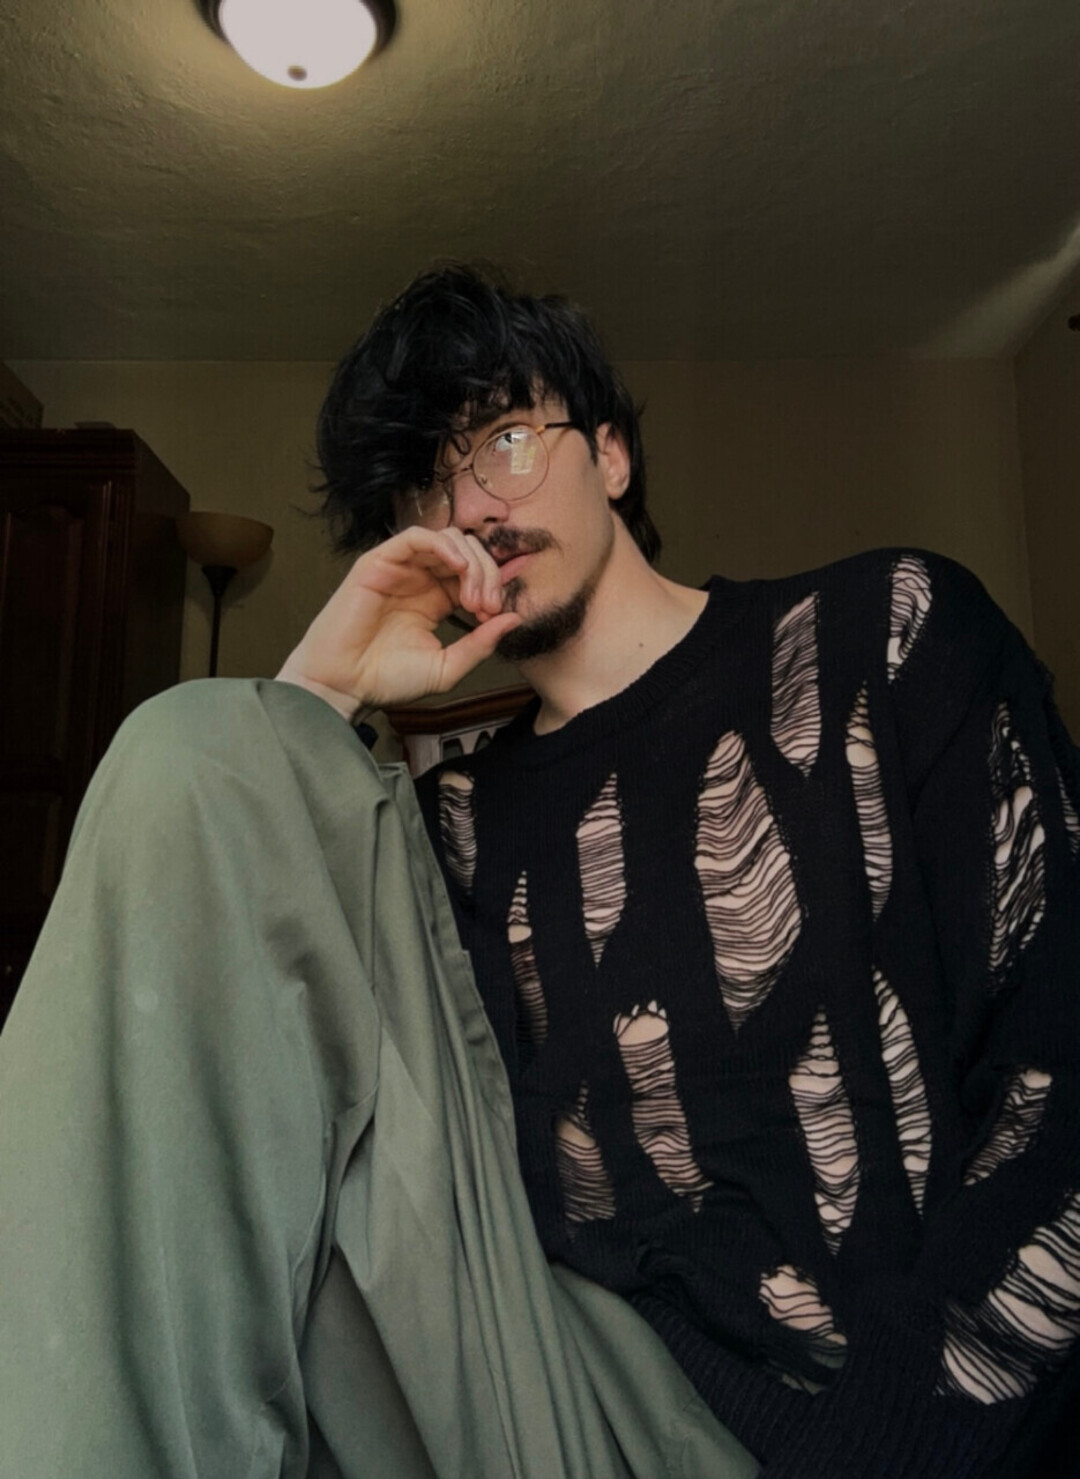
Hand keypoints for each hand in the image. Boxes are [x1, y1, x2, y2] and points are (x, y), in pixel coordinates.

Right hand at [275, 527, 522, 720]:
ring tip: (472, 596)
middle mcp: (420, 579)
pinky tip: (458, 568)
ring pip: (449, 540)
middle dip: (488, 575)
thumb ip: (480, 645)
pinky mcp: (380, 561)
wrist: (345, 685)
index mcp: (436, 600)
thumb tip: (515, 619)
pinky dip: (443, 546)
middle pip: (469, 554)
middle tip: (486, 606)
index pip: (476, 576)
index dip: (494, 588)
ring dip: (471, 563)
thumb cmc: (387, 680)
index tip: (496, 616)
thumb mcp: (446, 667)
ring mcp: (401, 568)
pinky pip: (417, 537)